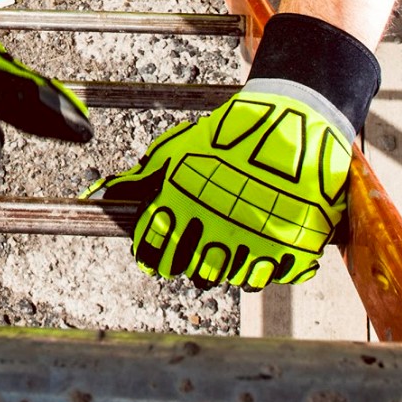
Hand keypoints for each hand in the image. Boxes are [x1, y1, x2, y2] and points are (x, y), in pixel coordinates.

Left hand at [91, 85, 353, 290]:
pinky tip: (263, 247)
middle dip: (194, 262)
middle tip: (202, 245)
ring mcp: (256, 242)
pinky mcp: (291, 249)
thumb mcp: (179, 150)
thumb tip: (110, 191)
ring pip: (232, 278)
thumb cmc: (228, 136)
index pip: (154, 253)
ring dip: (229, 266)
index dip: (155, 254)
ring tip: (234, 243)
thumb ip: (145, 177)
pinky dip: (267, 267)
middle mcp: (215, 230)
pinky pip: (272, 277)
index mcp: (182, 207)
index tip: (160, 252)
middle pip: (194, 273)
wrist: (289, 123)